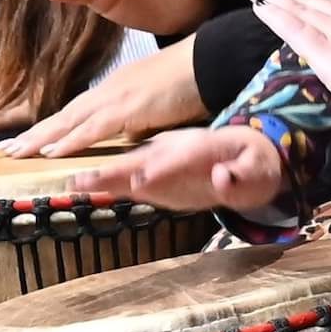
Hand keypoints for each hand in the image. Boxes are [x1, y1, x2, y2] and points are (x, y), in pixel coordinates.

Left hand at [0, 35, 207, 157]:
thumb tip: (126, 138)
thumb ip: (136, 122)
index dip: (49, 129)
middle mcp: (107, 92)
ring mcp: (116, 97)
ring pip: (70, 121)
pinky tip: (52, 151)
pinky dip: (72, 140)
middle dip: (34, 135)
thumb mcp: (154, 106)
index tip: (26, 142)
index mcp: (112, 91)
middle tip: (5, 150)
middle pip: (63, 116)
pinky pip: (95, 127)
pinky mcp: (130, 107)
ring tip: (16, 153)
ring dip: (42, 139)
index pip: (73, 113)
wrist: (208, 60)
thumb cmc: (185, 82)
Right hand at [69, 126, 285, 212]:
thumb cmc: (253, 162)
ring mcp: (159, 157)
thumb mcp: (258, 169)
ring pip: (126, 164)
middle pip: (137, 157)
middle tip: (81, 180)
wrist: (244, 150)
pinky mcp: (155, 170)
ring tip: (71, 181)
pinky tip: (84, 185)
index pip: (176, 157)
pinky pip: (126, 174)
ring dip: (99, 172)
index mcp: (198, 146)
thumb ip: (241, 175)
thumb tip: (222, 177)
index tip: (140, 181)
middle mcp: (170, 148)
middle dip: (110, 169)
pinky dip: (105, 179)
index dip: (160, 169)